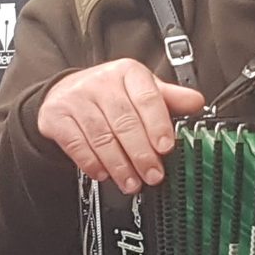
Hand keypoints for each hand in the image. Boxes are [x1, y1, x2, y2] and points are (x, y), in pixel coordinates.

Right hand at [37, 58, 204, 193]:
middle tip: (153, 175)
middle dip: (141, 154)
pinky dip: (93, 163)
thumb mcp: (142, 89)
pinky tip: (105, 174)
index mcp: (128, 72)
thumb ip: (169, 98)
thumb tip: (197, 102)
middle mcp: (101, 82)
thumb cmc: (112, 93)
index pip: (147, 98)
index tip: (166, 148)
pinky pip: (77, 145)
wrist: (65, 92)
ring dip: (119, 165)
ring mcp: (76, 98)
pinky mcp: (56, 117)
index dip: (158, 125)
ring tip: (132, 182)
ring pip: (101, 137)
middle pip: (124, 122)